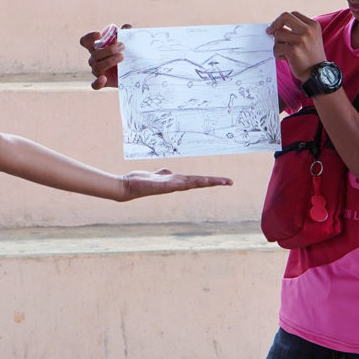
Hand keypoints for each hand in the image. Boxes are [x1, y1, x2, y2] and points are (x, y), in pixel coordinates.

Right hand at [78, 23, 130, 89]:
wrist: (135, 71)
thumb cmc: (127, 53)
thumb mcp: (128, 42)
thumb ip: (127, 33)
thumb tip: (126, 27)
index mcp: (97, 47)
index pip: (85, 41)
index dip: (89, 37)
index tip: (99, 35)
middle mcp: (94, 59)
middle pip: (95, 54)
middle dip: (108, 49)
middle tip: (122, 46)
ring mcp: (97, 71)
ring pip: (97, 67)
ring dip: (109, 61)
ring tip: (122, 57)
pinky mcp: (102, 82)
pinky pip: (95, 85)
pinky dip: (97, 82)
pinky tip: (104, 78)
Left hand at [118, 168, 232, 200]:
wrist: (128, 186)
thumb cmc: (142, 182)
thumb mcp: (156, 176)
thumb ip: (163, 174)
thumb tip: (168, 172)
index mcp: (176, 181)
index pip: (197, 180)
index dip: (211, 180)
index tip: (225, 181)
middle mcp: (176, 184)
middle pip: (199, 182)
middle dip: (215, 182)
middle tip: (230, 182)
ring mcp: (170, 186)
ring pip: (192, 183)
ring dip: (205, 182)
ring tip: (219, 181)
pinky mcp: (163, 186)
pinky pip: (179, 183)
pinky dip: (189, 183)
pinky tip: (198, 181)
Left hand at [266, 11, 325, 81]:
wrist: (318, 73)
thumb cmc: (311, 56)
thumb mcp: (310, 38)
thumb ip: (297, 30)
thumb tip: (276, 26)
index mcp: (313, 25)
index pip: (293, 14)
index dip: (282, 20)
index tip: (278, 27)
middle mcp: (308, 30)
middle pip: (284, 17)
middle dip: (275, 24)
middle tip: (269, 32)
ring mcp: (301, 40)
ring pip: (278, 35)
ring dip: (277, 45)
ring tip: (284, 52)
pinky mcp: (293, 50)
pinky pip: (276, 48)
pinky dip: (277, 54)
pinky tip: (284, 58)